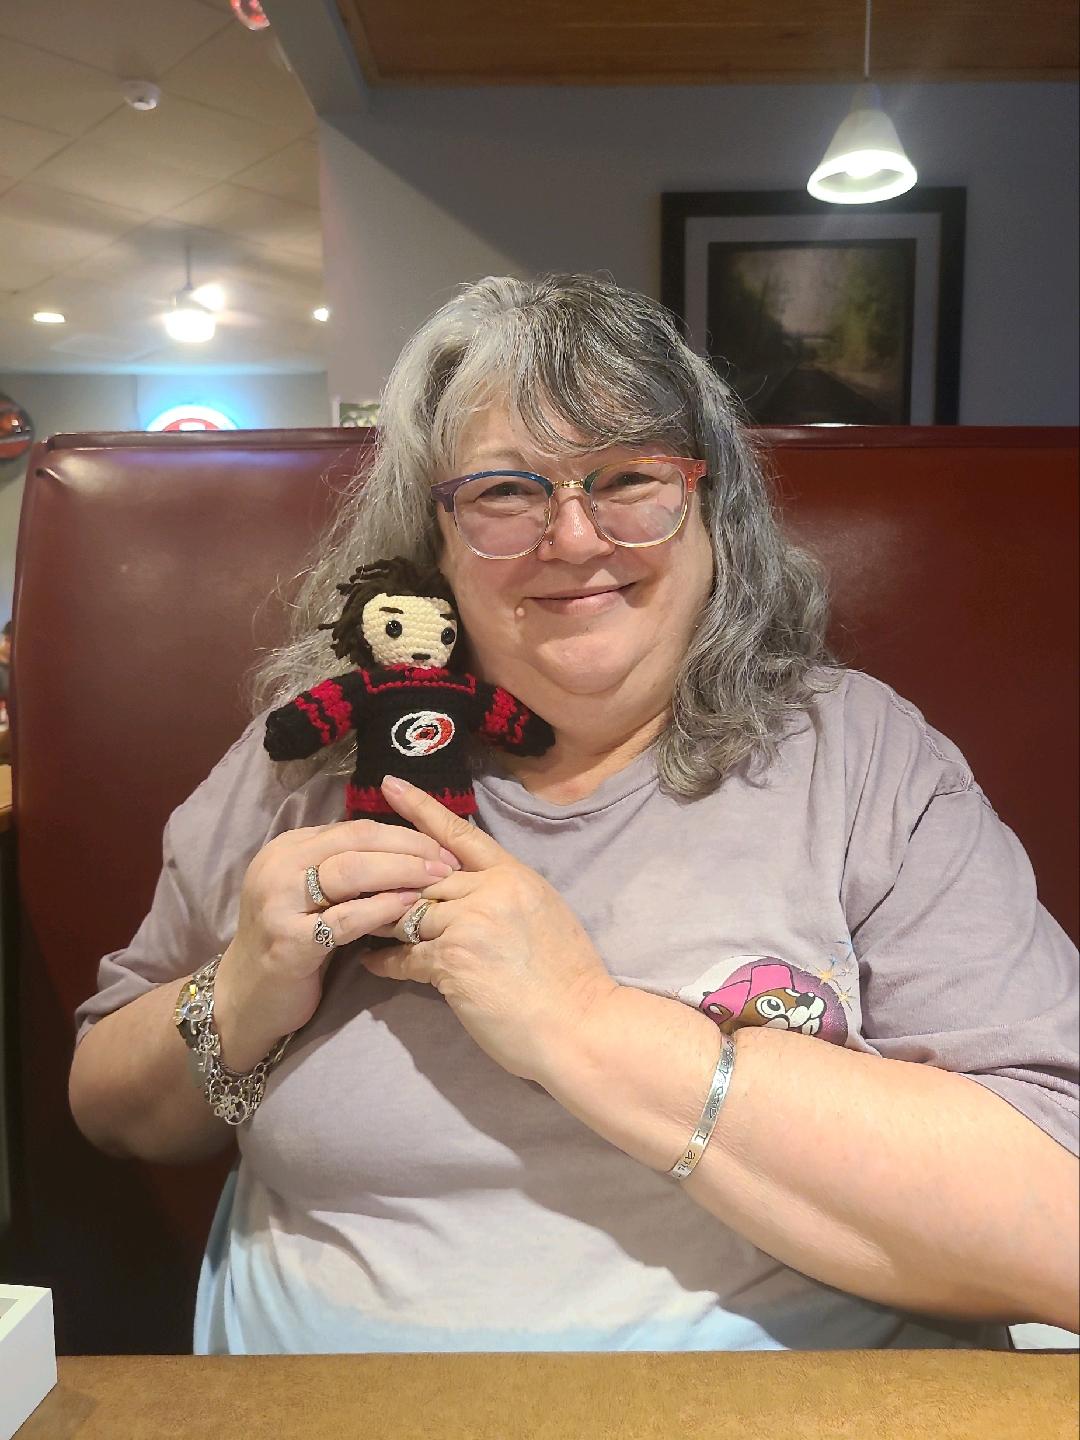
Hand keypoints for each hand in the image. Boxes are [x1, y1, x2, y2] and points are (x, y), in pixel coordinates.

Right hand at [214, 818, 459, 1065]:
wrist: (247, 996)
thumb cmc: (291, 940)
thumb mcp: (310, 893)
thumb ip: (343, 867)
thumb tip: (405, 846)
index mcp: (288, 848)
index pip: (355, 828)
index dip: (402, 833)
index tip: (440, 845)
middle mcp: (279, 867)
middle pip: (356, 842)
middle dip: (408, 847)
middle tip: (446, 860)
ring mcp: (279, 903)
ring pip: (350, 872)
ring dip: (401, 871)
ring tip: (436, 879)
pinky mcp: (289, 942)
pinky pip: (345, 918)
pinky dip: (380, 909)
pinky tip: (407, 907)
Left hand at [361, 775, 618, 1084]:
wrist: (579, 1024)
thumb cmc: (567, 977)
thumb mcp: (543, 913)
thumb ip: (504, 894)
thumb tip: (469, 888)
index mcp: (514, 875)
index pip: (459, 834)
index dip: (422, 809)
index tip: (390, 786)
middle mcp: (490, 891)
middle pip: (422, 874)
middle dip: (389, 878)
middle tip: (354, 875)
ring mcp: (470, 924)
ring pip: (408, 912)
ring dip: (383, 921)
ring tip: (356, 921)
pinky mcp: (452, 962)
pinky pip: (405, 956)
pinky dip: (386, 961)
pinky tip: (371, 963)